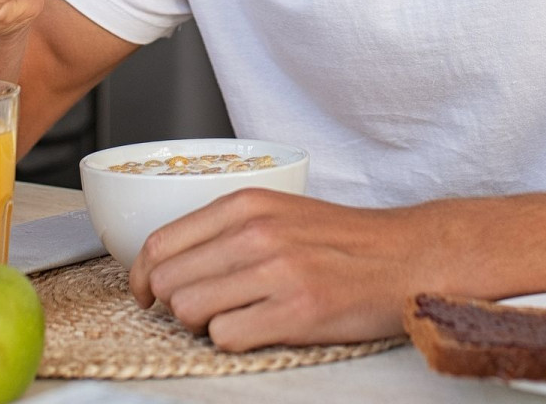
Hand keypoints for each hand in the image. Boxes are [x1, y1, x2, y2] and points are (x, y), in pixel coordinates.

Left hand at [128, 189, 430, 351]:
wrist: (406, 257)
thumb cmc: (343, 240)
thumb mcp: (279, 212)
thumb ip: (226, 230)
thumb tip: (168, 264)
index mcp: (246, 205)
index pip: (159, 244)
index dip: (140, 277)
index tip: (145, 295)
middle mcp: (255, 234)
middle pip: (167, 282)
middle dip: (175, 304)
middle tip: (204, 309)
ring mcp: (275, 273)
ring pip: (189, 312)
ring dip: (204, 324)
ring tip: (239, 316)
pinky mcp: (295, 313)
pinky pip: (226, 338)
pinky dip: (235, 341)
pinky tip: (260, 328)